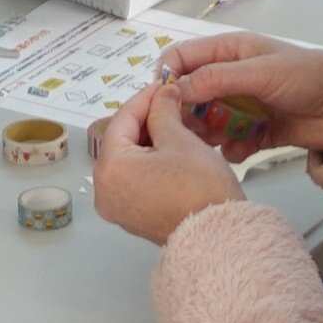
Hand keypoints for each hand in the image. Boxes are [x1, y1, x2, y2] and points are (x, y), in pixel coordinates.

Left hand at [92, 79, 245, 245]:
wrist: (218, 237)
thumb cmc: (199, 189)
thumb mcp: (180, 139)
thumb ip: (164, 111)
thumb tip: (162, 95)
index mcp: (111, 168)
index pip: (123, 120)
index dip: (145, 98)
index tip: (162, 85)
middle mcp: (104, 190)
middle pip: (121, 141)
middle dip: (147, 121)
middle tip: (171, 105)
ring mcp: (116, 207)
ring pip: (128, 161)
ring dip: (149, 141)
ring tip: (176, 126)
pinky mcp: (131, 218)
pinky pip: (134, 180)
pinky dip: (149, 163)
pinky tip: (172, 152)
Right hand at [155, 31, 322, 161]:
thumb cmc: (307, 77)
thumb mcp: (261, 72)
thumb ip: (217, 79)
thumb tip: (174, 89)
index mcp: (229, 52)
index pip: (182, 58)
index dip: (167, 77)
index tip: (161, 101)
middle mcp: (231, 78)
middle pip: (189, 95)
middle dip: (184, 113)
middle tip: (185, 130)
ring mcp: (242, 107)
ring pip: (206, 122)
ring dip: (205, 134)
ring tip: (213, 143)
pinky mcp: (255, 133)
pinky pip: (229, 144)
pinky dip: (230, 150)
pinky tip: (240, 151)